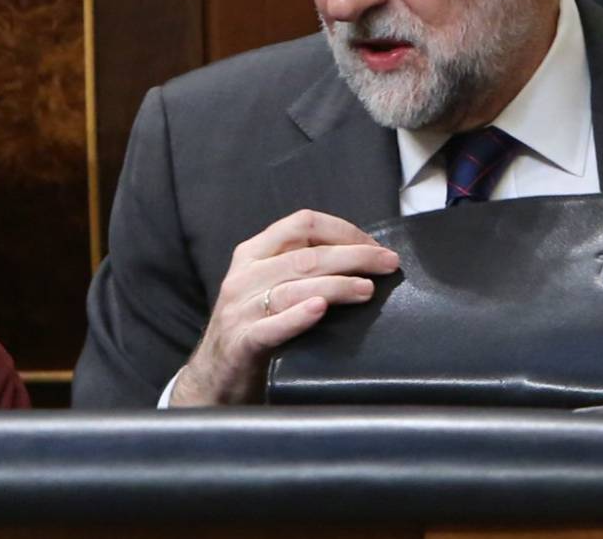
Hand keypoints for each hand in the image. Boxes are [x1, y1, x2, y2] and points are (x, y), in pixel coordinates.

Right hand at [170, 210, 399, 405]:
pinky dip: (297, 317)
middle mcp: (244, 276)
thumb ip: (300, 268)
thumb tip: (361, 255)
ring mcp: (239, 310)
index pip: (302, 224)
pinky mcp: (241, 343)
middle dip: (353, 256)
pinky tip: (319, 311)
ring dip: (335, 285)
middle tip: (387, 264)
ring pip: (292, 288)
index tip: (374, 246)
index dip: (343, 231)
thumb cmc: (253, 327)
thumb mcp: (267, 286)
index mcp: (253, 254)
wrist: (214, 378)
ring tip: (367, 289)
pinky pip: (270, 327)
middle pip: (305, 256)